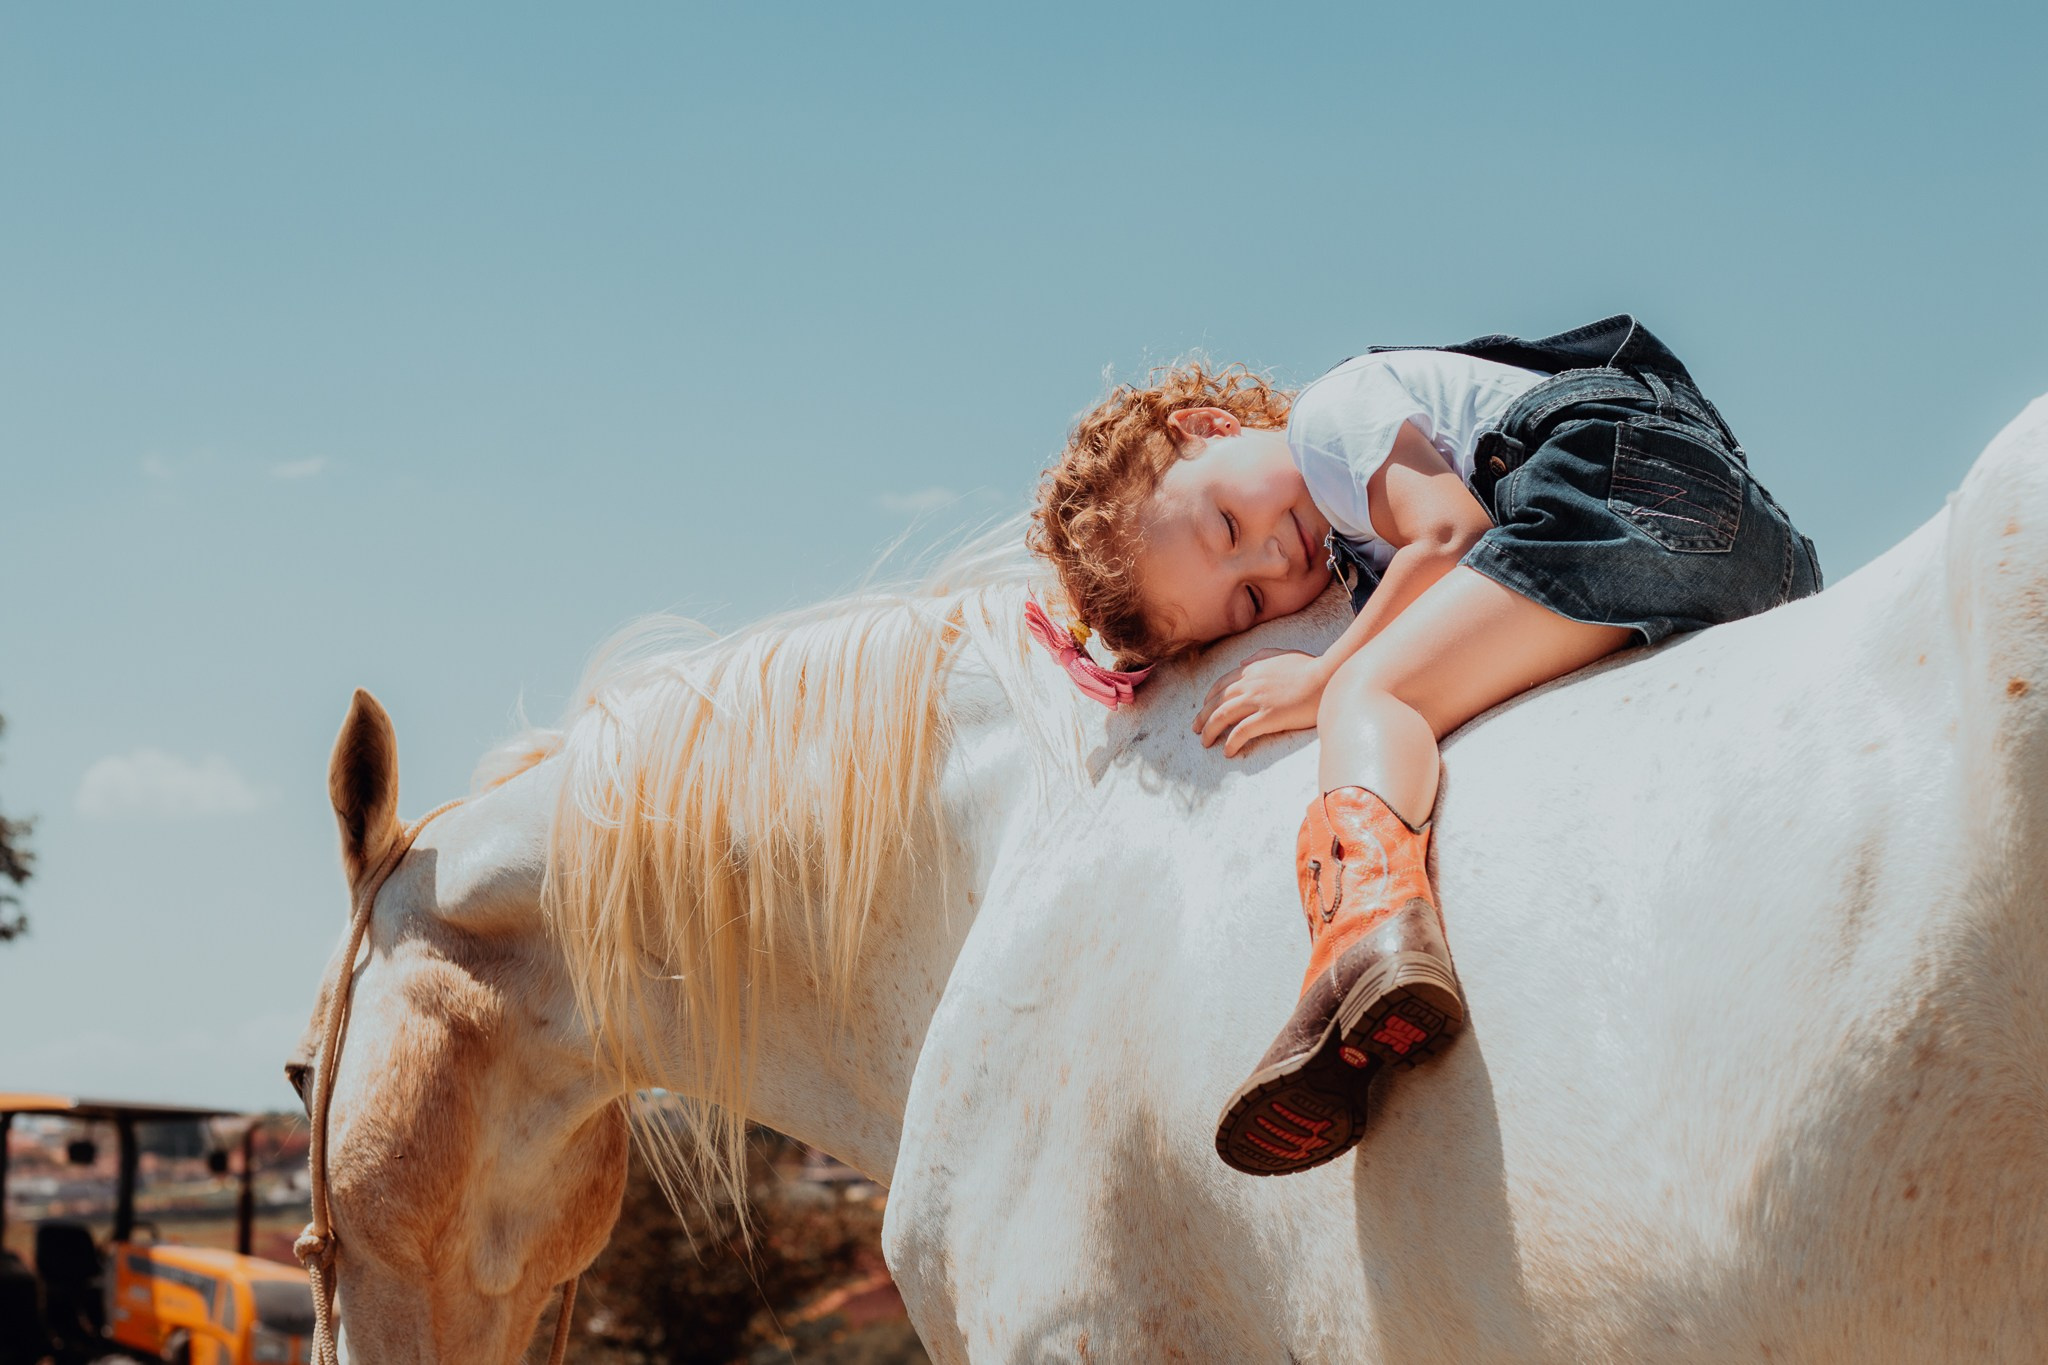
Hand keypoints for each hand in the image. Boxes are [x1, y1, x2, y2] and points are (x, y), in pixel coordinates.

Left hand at [1194, 649, 1330, 756]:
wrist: (1328, 677)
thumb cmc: (1311, 667)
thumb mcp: (1283, 654)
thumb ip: (1261, 656)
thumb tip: (1243, 662)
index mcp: (1252, 670)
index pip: (1221, 685)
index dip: (1209, 699)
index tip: (1204, 710)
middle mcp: (1250, 684)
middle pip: (1216, 702)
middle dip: (1202, 717)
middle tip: (1196, 731)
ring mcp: (1258, 699)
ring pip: (1222, 716)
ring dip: (1210, 731)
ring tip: (1205, 743)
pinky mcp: (1268, 716)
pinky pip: (1241, 731)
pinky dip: (1230, 742)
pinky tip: (1227, 751)